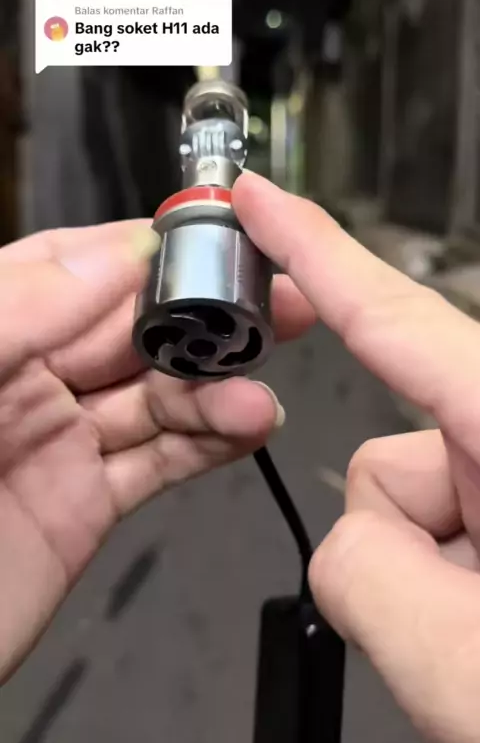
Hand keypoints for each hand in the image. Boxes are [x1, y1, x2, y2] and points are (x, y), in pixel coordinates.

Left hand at [0, 219, 314, 682]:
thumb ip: (20, 308)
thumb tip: (118, 254)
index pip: (71, 269)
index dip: (140, 252)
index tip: (209, 238)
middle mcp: (28, 376)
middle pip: (129, 333)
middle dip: (201, 315)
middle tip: (276, 307)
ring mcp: (61, 441)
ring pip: (154, 400)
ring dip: (213, 393)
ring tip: (256, 400)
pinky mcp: (86, 504)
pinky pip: (157, 464)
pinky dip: (208, 445)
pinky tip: (249, 428)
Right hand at [234, 172, 479, 742]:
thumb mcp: (465, 663)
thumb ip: (363, 575)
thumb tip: (348, 535)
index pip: (401, 320)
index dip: (318, 251)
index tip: (265, 202)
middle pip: (388, 462)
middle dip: (402, 546)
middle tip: (464, 637)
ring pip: (405, 505)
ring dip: (431, 578)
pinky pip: (433, 527)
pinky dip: (447, 583)